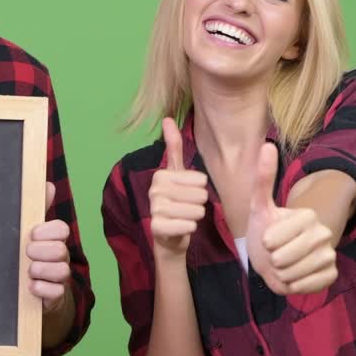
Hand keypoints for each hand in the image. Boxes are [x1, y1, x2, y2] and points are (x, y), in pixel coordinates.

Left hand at [28, 181, 71, 311]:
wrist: (30, 291)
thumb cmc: (31, 257)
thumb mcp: (31, 234)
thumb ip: (38, 209)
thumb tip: (47, 184)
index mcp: (54, 239)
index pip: (61, 229)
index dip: (48, 230)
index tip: (32, 234)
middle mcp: (60, 257)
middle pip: (61, 249)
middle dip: (42, 250)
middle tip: (27, 252)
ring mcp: (58, 278)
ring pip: (62, 271)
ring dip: (41, 270)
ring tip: (28, 270)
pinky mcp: (55, 297)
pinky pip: (56, 292)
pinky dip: (42, 289)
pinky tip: (30, 287)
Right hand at [147, 117, 208, 259]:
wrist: (168, 238)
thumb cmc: (177, 203)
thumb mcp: (177, 174)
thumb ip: (173, 147)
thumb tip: (167, 118)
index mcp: (161, 175)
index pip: (201, 180)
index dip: (200, 190)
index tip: (186, 195)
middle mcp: (154, 190)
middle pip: (201, 195)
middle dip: (198, 205)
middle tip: (186, 209)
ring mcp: (154, 209)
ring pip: (197, 211)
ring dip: (195, 218)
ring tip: (184, 218)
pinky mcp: (157, 228)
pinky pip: (188, 226)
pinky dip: (189, 229)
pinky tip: (181, 229)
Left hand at [245, 144, 337, 294]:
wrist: (274, 257)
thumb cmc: (264, 230)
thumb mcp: (259, 206)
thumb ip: (264, 178)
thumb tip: (267, 144)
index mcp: (307, 215)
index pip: (272, 239)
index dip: (264, 243)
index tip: (268, 238)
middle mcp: (323, 232)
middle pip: (283, 259)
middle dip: (272, 261)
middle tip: (275, 254)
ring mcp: (329, 253)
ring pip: (293, 274)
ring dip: (282, 275)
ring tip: (283, 265)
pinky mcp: (331, 274)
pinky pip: (308, 285)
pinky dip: (295, 285)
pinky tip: (295, 276)